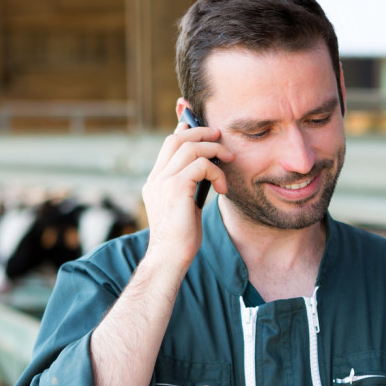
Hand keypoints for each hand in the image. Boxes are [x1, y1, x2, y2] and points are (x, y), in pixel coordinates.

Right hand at [141, 123, 233, 270]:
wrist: (170, 258)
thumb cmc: (181, 237)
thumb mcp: (184, 205)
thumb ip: (189, 186)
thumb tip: (205, 170)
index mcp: (156, 181)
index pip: (168, 145)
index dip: (185, 131)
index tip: (201, 128)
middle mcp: (156, 179)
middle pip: (176, 139)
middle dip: (201, 133)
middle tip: (220, 136)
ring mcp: (163, 182)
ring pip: (190, 148)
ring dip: (214, 150)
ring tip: (229, 159)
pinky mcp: (176, 189)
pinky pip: (201, 165)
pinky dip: (217, 172)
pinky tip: (223, 188)